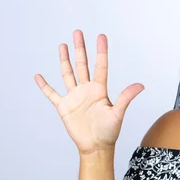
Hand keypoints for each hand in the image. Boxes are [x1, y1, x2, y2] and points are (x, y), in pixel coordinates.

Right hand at [35, 30, 144, 154]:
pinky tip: (39, 76)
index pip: (100, 65)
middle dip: (80, 48)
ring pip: (68, 74)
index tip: (101, 36)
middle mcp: (87, 90)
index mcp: (100, 89)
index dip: (101, 51)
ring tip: (63, 45)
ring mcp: (74, 97)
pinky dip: (45, 86)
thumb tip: (141, 85)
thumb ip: (126, 97)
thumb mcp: (118, 113)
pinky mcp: (64, 106)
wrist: (96, 147)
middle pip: (82, 64)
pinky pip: (52, 94)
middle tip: (78, 32)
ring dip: (65, 60)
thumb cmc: (109, 132)